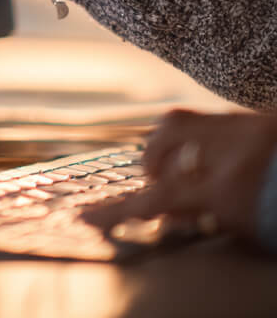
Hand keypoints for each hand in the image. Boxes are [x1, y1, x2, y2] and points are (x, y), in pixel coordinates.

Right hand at [84, 110, 276, 241]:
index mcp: (226, 185)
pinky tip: (230, 158)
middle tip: (156, 181)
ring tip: (185, 166)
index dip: (117, 211)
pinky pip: (226, 122)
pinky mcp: (268, 119)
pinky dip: (214, 139)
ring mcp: (252, 126)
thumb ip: (218, 214)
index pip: (156, 199)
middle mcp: (233, 147)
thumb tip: (185, 212)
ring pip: (192, 120)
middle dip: (154, 157)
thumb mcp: (253, 225)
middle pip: (169, 134)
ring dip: (179, 143)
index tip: (86, 218)